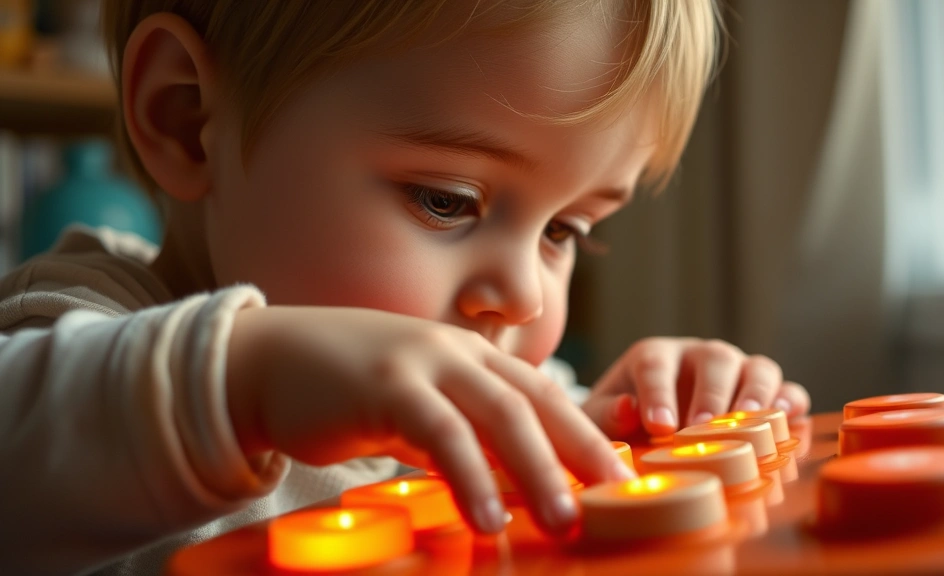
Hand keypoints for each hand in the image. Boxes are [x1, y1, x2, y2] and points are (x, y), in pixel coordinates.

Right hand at [226, 307, 633, 534]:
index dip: (584, 435)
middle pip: (536, 401)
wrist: (272, 360)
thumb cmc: (349, 389)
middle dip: (580, 450)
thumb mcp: (417, 408)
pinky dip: (469, 476)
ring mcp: (425, 362)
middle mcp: (459, 353)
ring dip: (537, 469)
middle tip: (617, 499)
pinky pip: (440, 432)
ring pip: (499, 413)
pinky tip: (488, 518)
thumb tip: (505, 483)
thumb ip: (461, 435)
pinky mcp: (387, 384)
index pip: (543, 395)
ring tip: (565, 521)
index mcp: (473, 358)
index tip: (618, 479)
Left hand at [581, 338, 810, 438]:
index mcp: (654, 356)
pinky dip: (790, 402)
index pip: (655, 364)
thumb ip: (604, 415)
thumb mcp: (599, 418)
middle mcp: (698, 356)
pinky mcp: (763, 395)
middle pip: (714, 359)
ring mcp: (736, 372)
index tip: (658, 425)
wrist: (647, 427)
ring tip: (749, 424)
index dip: (657, 392)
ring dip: (757, 394)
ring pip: (757, 367)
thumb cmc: (621, 420)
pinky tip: (785, 421)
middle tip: (703, 429)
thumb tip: (627, 409)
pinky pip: (787, 390)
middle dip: (711, 395)